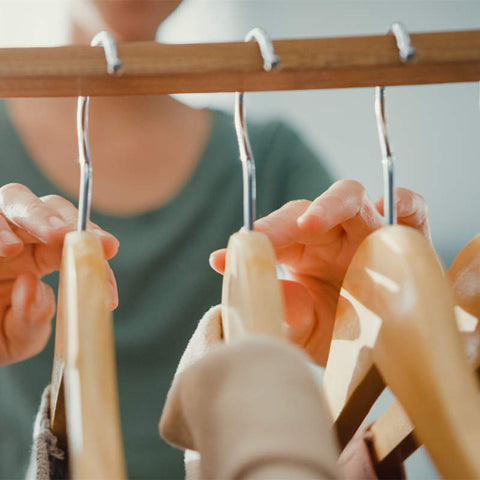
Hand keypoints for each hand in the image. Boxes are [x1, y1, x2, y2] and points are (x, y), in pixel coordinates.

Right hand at [0, 183, 118, 366]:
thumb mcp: (15, 340)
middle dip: (70, 222)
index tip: (109, 267)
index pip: (76, 245)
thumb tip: (35, 288)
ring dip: (36, 216)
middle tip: (83, 239)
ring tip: (51, 237)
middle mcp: (19, 239)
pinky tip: (6, 248)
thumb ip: (31, 322)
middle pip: (51, 210)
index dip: (95, 254)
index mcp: (41, 258)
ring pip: (14, 199)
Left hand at [210, 180, 429, 365]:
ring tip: (309, 224)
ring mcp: (368, 231)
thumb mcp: (307, 333)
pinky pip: (410, 207)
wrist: (386, 356)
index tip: (218, 260)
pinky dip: (403, 201)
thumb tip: (263, 291)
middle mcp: (332, 238)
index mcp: (302, 255)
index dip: (249, 244)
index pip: (273, 238)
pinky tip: (390, 210)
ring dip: (330, 204)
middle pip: (304, 213)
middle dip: (278, 225)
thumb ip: (287, 313)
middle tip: (256, 238)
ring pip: (350, 196)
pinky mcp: (407, 234)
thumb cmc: (340, 337)